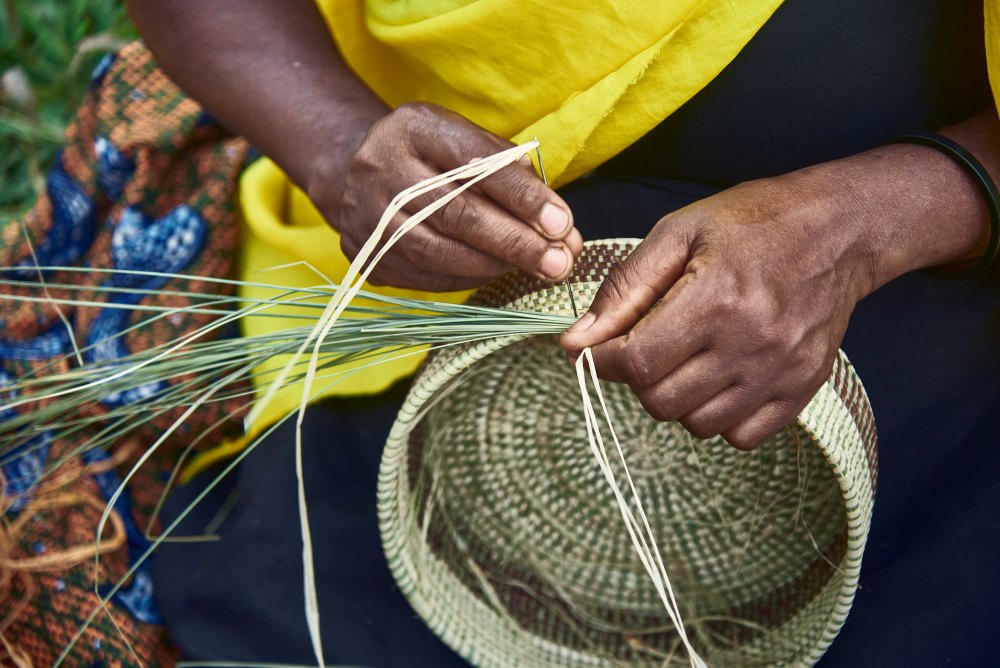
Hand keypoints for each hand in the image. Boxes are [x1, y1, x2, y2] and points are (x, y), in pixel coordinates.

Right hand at [311, 102, 581, 291]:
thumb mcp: (469, 142)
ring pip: (437, 251)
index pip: (474, 162)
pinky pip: (422, 275)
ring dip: (494, 266)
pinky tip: (496, 273)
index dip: (521, 196)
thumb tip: (560, 228)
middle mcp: (382, 167)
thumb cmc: (435, 157)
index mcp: (414, 128)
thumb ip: (513, 174)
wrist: (360, 170)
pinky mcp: (365, 252)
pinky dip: (466, 278)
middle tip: (559, 262)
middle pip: (456, 213)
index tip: (562, 223)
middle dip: (515, 242)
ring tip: (535, 269)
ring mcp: (366, 212)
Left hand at [561, 112, 997, 449]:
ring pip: (697, 424)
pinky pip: (741, 437)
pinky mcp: (802, 388)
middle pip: (661, 401)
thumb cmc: (753, 222)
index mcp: (716, 297)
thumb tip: (576, 341)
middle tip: (645, 347)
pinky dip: (718, 418)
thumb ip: (625, 289)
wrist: (841, 230)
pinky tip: (718, 380)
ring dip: (676, 399)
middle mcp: (751, 343)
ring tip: (685, 359)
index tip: (596, 348)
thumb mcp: (679, 233)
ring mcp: (780, 371)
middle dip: (637, 378)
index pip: (638, 362)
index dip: (602, 361)